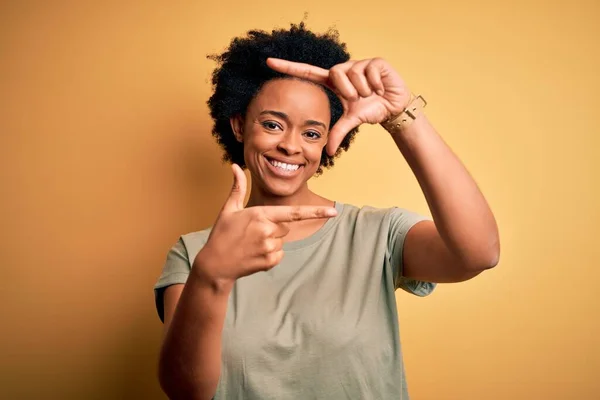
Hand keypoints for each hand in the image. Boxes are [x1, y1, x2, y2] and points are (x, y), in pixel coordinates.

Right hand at [193, 164, 337, 284]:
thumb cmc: (222, 234)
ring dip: (271, 241)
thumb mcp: (229, 209)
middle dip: (273, 228)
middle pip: (285, 226)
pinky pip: (280, 254)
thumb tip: (235, 166)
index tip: (333, 212)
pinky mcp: (270, 261)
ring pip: (282, 240)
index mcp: (260, 215)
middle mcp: (267, 231)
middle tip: (252, 233)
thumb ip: (238, 187)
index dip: (316, 212)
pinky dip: (270, 254)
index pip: (294, 213)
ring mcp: (269, 247)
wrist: (215, 265)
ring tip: (251, 244)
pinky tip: (255, 254)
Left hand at [267, 57, 411, 155]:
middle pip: (335, 73)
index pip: (307, 72)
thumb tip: (328, 152)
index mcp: (334, 82)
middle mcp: (344, 70)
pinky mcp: (375, 62)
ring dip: (363, 89)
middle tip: (359, 98)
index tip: (268, 62)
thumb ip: (338, 133)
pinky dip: (376, 84)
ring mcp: (359, 64)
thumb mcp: (352, 121)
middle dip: (348, 91)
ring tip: (371, 93)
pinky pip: (368, 72)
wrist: (395, 108)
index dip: (289, 67)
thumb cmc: (371, 110)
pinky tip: (380, 87)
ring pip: (353, 73)